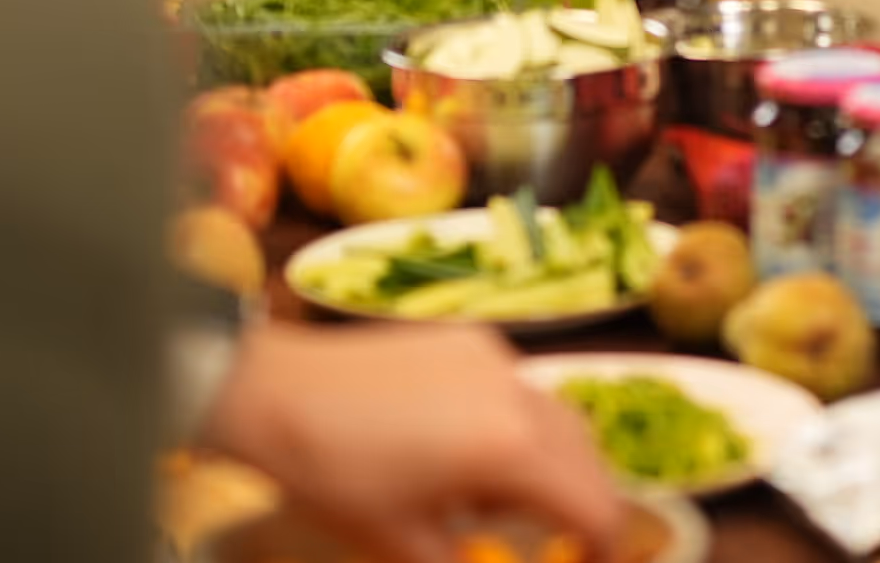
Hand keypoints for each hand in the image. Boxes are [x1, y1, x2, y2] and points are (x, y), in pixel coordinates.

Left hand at [207, 320, 625, 562]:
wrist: (273, 394)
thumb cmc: (336, 476)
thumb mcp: (404, 546)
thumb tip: (490, 562)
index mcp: (511, 448)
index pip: (594, 503)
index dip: (605, 545)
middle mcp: (517, 392)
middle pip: (586, 454)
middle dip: (584, 501)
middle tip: (561, 542)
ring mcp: (493, 358)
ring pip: (554, 414)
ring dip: (550, 462)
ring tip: (498, 502)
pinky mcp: (466, 340)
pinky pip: (516, 388)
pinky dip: (517, 427)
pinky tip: (466, 453)